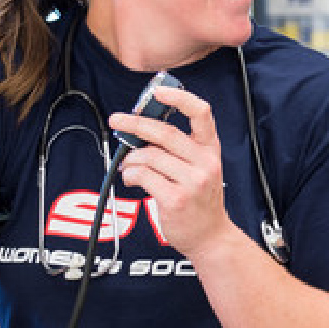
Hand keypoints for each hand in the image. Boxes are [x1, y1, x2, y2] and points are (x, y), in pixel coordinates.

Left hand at [110, 83, 230, 255]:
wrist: (211, 236)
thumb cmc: (200, 200)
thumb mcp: (200, 167)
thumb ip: (178, 148)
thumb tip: (140, 129)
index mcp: (210, 149)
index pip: (201, 113)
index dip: (179, 98)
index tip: (158, 91)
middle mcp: (204, 162)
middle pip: (164, 132)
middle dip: (135, 123)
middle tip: (117, 120)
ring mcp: (192, 182)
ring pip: (149, 156)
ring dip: (131, 158)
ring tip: (127, 165)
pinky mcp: (176, 199)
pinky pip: (143, 176)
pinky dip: (130, 175)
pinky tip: (131, 179)